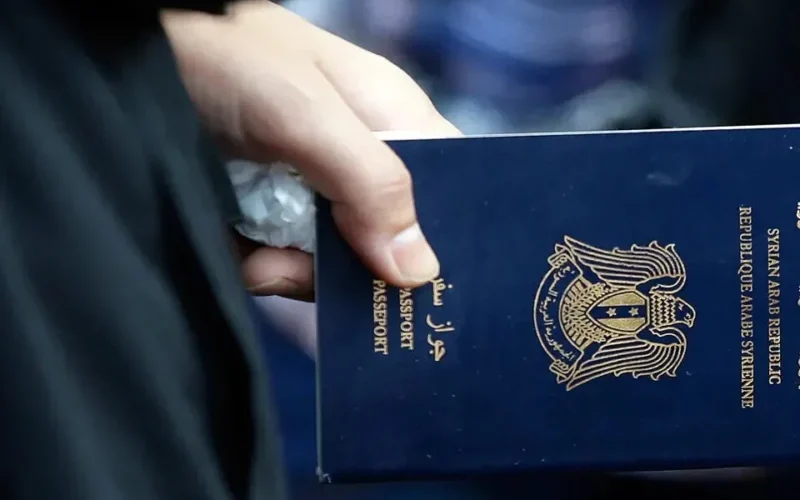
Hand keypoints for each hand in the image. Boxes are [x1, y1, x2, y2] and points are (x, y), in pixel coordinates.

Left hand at [162, 1, 459, 298]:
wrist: (121, 55)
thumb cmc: (224, 55)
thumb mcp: (302, 111)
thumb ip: (368, 182)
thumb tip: (421, 270)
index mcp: (390, 120)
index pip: (447, 188)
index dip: (441, 238)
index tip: (416, 285)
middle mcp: (358, 158)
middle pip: (388, 241)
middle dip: (348, 266)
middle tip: (301, 260)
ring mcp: (311, 187)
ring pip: (333, 260)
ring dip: (293, 269)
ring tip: (260, 256)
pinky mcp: (267, 211)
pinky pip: (283, 261)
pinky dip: (259, 266)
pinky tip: (238, 252)